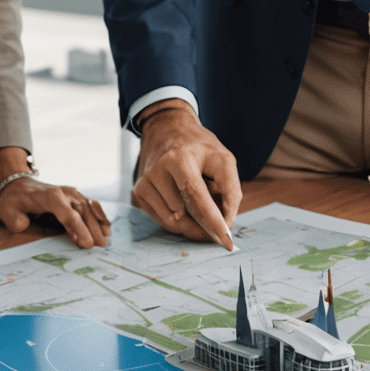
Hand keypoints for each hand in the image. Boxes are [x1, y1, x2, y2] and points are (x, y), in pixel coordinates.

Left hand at [0, 175, 110, 248]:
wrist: (18, 185)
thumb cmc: (14, 200)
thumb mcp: (8, 211)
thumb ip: (16, 221)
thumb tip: (26, 226)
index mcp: (50, 196)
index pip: (68, 214)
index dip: (78, 229)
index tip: (87, 244)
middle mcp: (65, 193)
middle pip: (83, 212)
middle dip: (93, 230)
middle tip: (101, 247)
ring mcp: (71, 194)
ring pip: (89, 208)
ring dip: (99, 223)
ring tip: (106, 239)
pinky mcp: (74, 197)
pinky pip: (90, 206)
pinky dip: (99, 215)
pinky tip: (106, 226)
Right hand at [131, 103, 239, 249]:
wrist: (165, 128)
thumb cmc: (198, 147)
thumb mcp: (222, 158)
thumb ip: (230, 190)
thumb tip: (226, 222)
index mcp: (180, 159)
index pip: (197, 196)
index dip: (213, 221)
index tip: (227, 242)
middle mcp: (157, 170)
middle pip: (184, 214)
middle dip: (204, 227)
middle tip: (219, 232)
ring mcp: (144, 182)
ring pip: (173, 221)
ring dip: (191, 223)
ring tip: (199, 204)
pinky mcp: (138, 193)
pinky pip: (162, 220)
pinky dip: (178, 220)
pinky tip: (184, 205)